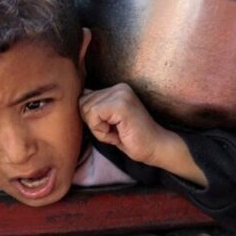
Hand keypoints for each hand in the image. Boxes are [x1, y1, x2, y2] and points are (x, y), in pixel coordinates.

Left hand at [80, 84, 205, 185]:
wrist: (156, 147)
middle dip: (94, 124)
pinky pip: (93, 116)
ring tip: (117, 132)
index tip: (112, 127)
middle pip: (82, 104)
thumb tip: (79, 97)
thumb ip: (97, 108)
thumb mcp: (109, 121)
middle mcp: (119, 87)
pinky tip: (117, 133)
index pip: (84, 99)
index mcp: (116, 89)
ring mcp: (120, 93)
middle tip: (115, 131)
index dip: (93, 120)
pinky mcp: (121, 104)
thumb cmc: (133, 139)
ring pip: (86, 110)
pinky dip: (101, 131)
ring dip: (98, 129)